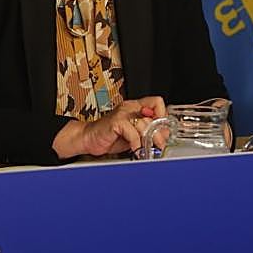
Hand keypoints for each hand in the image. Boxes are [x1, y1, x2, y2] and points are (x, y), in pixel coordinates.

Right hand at [53, 96, 167, 157]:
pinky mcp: (115, 122)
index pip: (157, 103)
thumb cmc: (109, 137)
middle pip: (154, 114)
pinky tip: (135, 149)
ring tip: (146, 149)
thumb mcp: (133, 135)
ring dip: (148, 140)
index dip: (163, 117)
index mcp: (135, 107)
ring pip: (144, 124)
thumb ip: (147, 132)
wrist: (88, 139)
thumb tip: (164, 136)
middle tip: (159, 144)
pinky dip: (136, 143)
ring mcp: (122, 113)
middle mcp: (130, 107)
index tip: (163, 131)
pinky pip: (132, 132)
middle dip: (159, 133)